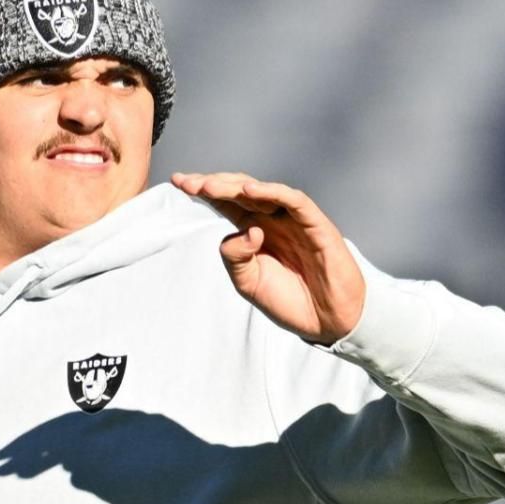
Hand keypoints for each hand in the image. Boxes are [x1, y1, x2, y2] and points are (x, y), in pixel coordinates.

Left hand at [171, 172, 365, 344]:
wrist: (327, 321)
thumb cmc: (289, 300)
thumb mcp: (248, 283)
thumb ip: (235, 258)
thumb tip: (244, 232)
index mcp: (253, 230)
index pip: (225, 203)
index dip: (203, 190)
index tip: (177, 182)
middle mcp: (272, 219)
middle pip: (240, 191)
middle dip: (213, 184)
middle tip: (188, 184)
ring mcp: (294, 220)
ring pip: (263, 192)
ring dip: (235, 186)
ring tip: (210, 186)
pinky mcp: (316, 225)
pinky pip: (294, 202)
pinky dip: (273, 193)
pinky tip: (250, 191)